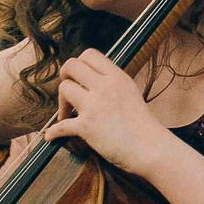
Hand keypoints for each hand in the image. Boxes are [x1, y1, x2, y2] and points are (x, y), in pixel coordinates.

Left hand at [47, 48, 179, 176]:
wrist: (152, 149)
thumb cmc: (143, 126)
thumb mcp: (131, 93)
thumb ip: (112, 84)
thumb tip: (92, 82)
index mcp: (117, 77)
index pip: (89, 55)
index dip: (79, 64)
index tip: (79, 78)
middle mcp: (105, 87)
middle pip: (71, 66)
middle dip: (64, 77)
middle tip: (68, 93)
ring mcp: (95, 106)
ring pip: (64, 89)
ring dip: (60, 104)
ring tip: (66, 116)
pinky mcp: (88, 126)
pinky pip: (60, 125)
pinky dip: (53, 132)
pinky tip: (51, 136)